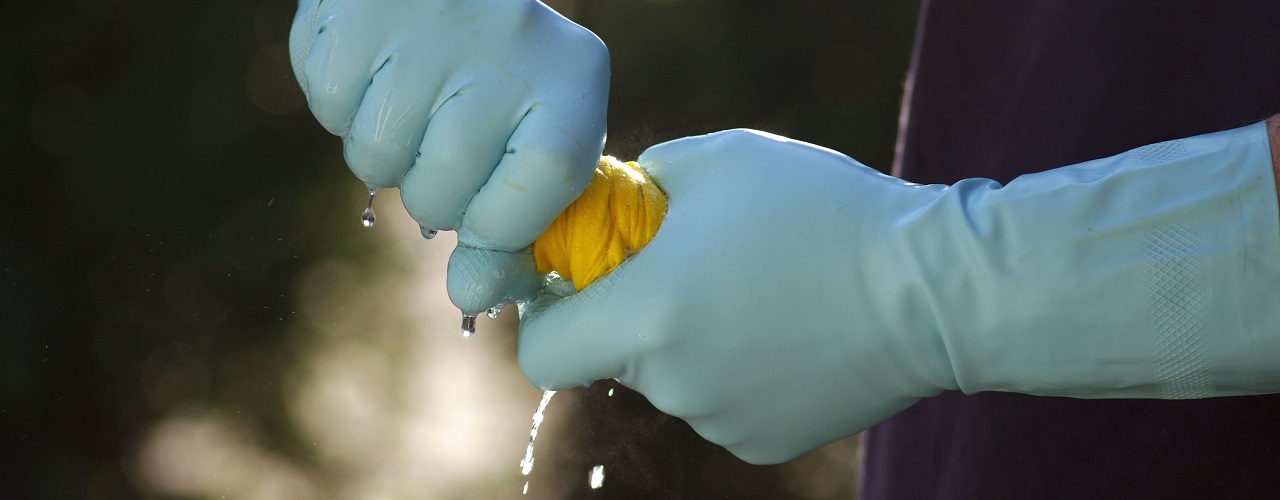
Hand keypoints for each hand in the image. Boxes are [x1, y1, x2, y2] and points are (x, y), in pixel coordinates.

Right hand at [289, 0, 609, 311]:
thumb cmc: (501, 76)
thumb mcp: (534, 139)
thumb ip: (514, 228)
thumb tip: (470, 297)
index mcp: (571, 84)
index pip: (533, 196)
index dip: (498, 225)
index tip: (487, 212)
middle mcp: (508, 48)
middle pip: (439, 195)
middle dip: (431, 190)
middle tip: (445, 136)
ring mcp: (429, 29)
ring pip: (375, 160)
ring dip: (383, 149)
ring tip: (412, 96)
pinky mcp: (357, 14)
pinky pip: (328, 109)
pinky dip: (341, 103)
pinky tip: (376, 65)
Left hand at [517, 122, 1279, 463]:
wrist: (934, 287)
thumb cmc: (822, 210)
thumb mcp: (718, 161)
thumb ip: (641, 183)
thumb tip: (616, 207)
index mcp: (646, 317)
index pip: (544, 350)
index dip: (552, 313)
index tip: (583, 283)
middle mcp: (674, 385)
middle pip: (613, 359)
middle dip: (633, 314)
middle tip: (690, 266)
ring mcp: (722, 421)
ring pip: (672, 380)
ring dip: (689, 341)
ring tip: (757, 292)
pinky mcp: (767, 440)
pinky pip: (722, 403)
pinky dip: (736, 372)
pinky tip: (788, 330)